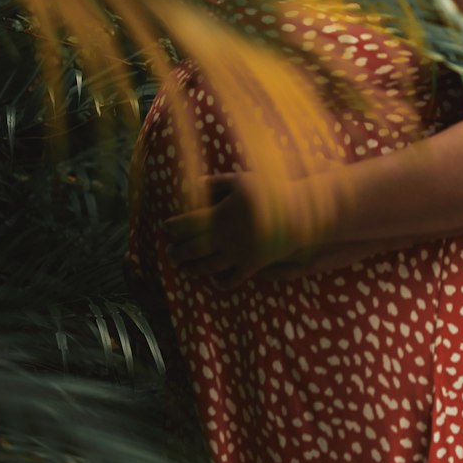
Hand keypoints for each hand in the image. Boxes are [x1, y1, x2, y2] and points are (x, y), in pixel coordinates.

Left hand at [164, 172, 297, 285]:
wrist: (297, 214)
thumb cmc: (269, 191)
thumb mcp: (241, 180)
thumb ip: (216, 183)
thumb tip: (194, 185)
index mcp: (219, 216)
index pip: (187, 224)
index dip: (173, 227)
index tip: (164, 227)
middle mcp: (223, 239)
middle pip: (193, 248)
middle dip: (178, 251)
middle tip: (169, 253)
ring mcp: (237, 255)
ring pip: (208, 266)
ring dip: (192, 268)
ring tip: (182, 269)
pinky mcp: (252, 265)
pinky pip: (234, 278)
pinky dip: (222, 282)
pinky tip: (215, 281)